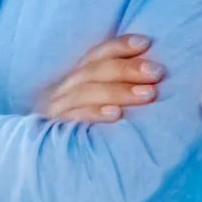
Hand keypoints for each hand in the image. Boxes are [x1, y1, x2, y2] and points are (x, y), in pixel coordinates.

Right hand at [36, 35, 163, 122]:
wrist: (45, 159)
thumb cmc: (85, 125)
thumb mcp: (95, 100)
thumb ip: (115, 85)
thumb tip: (152, 72)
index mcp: (76, 77)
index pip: (97, 54)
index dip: (120, 46)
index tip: (145, 43)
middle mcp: (64, 89)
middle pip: (95, 71)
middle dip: (128, 69)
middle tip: (157, 73)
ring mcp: (57, 109)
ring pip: (86, 92)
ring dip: (119, 92)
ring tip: (148, 94)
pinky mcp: (55, 130)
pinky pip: (74, 119)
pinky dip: (95, 114)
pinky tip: (116, 114)